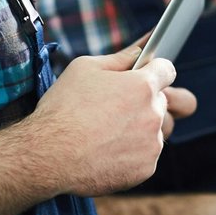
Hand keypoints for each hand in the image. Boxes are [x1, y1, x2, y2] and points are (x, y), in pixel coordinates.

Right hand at [31, 45, 175, 196]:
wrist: (48, 155)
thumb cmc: (63, 108)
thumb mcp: (85, 69)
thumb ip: (121, 57)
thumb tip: (143, 46)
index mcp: (142, 85)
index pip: (167, 70)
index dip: (154, 71)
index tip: (144, 77)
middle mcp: (153, 114)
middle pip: (161, 101)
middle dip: (144, 101)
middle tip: (115, 108)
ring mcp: (151, 144)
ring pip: (155, 130)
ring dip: (140, 129)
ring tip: (109, 131)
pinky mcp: (146, 168)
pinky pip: (147, 156)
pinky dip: (132, 153)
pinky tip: (107, 150)